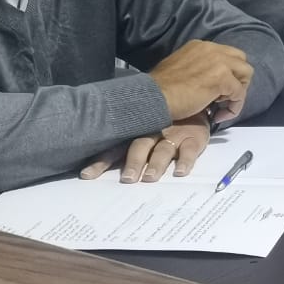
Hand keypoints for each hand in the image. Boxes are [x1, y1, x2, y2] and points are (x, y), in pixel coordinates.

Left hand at [80, 114, 211, 182]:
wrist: (195, 105)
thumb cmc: (163, 122)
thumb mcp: (142, 128)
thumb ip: (123, 145)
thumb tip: (91, 169)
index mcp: (136, 131)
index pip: (115, 147)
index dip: (101, 161)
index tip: (87, 175)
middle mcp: (153, 132)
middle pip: (139, 146)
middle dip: (133, 162)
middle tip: (127, 179)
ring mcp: (174, 134)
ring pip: (163, 149)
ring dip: (156, 163)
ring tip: (150, 177)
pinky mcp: (194, 138)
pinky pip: (189, 150)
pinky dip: (185, 161)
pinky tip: (180, 171)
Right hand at [148, 39, 250, 124]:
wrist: (154, 97)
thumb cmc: (162, 89)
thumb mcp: (181, 68)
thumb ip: (198, 68)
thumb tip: (208, 82)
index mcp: (200, 46)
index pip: (226, 55)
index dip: (226, 73)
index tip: (216, 91)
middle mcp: (212, 49)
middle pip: (241, 60)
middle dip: (238, 79)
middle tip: (224, 98)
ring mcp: (219, 62)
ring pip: (246, 73)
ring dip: (239, 92)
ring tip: (222, 107)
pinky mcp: (222, 78)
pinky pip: (240, 93)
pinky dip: (234, 107)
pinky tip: (219, 116)